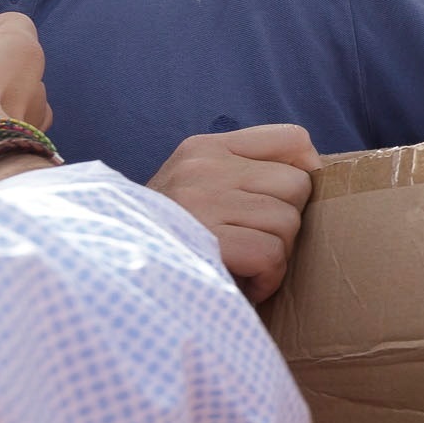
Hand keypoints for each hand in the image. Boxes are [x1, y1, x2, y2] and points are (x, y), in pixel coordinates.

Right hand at [148, 123, 321, 301]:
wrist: (110, 268)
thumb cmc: (168, 235)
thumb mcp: (196, 186)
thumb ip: (243, 172)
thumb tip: (314, 170)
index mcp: (205, 148)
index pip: (293, 138)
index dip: (306, 172)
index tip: (289, 201)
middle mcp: (203, 167)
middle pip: (297, 186)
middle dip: (287, 223)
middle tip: (257, 243)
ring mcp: (201, 201)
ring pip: (288, 223)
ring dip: (277, 256)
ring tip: (246, 265)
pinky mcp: (206, 239)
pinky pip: (271, 254)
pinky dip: (267, 279)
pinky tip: (245, 284)